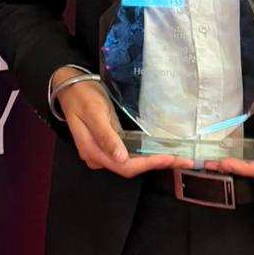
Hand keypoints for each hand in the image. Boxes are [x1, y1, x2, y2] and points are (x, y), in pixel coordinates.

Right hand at [53, 67, 193, 179]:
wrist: (71, 86)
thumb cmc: (82, 96)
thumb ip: (106, 136)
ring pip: (131, 163)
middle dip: (156, 164)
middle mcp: (98, 157)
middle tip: (182, 160)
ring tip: (177, 158)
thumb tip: (120, 158)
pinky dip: (146, 155)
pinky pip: (129, 155)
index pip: (124, 166)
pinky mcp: (109, 145)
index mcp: (92, 151)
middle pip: (130, 168)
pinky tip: (160, 152)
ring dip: (153, 161)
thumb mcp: (94, 113)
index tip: (169, 159)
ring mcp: (103, 152)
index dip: (148, 164)